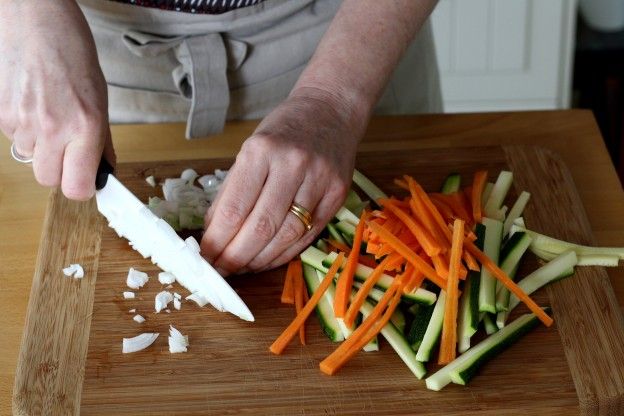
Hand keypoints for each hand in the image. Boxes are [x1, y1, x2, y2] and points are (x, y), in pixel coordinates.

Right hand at [0, 0, 113, 199]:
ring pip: (30, 159)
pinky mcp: (0, 113)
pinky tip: (34, 105)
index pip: (78, 187)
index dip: (83, 188)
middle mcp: (53, 129)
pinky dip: (25, 130)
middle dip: (61, 172)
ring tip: (50, 116)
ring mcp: (23, 122)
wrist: (35, 19)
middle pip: (49, 181)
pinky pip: (14, 138)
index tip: (88, 180)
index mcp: (85, 126)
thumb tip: (105, 169)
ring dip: (42, 148)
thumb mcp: (100, 99)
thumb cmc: (73, 52)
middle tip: (69, 151)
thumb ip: (102, 140)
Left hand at [201, 88, 365, 274]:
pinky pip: (308, 234)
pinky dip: (285, 253)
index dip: (217, 241)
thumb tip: (213, 234)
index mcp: (261, 150)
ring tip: (243, 267)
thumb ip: (232, 192)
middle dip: (236, 257)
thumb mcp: (250, 149)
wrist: (331, 110)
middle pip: (261, 227)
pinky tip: (268, 259)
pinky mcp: (337, 194)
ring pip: (286, 235)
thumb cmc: (284, 130)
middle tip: (222, 270)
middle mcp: (292, 164)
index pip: (234, 209)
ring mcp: (319, 180)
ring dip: (260, 260)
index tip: (205, 257)